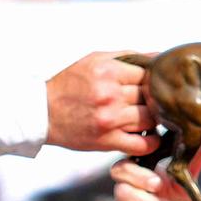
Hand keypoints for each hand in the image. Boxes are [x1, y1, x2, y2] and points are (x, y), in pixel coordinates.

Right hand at [46, 51, 160, 155]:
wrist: (42, 112)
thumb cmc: (69, 85)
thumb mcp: (94, 60)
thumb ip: (127, 56)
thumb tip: (158, 56)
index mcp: (108, 72)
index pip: (148, 73)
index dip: (152, 79)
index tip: (150, 84)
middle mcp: (110, 95)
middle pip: (150, 96)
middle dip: (152, 98)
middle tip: (149, 101)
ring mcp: (110, 119)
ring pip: (150, 119)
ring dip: (153, 118)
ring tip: (146, 116)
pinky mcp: (107, 141)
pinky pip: (142, 144)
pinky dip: (151, 141)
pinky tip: (148, 135)